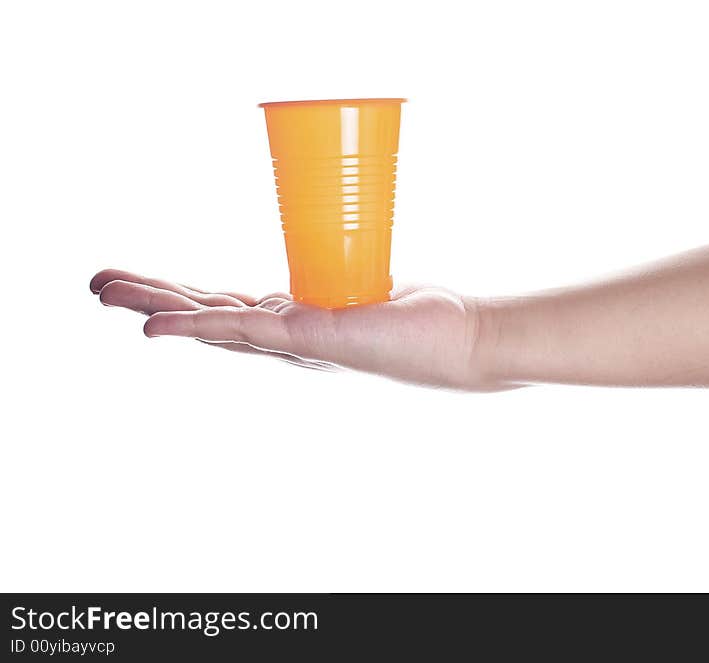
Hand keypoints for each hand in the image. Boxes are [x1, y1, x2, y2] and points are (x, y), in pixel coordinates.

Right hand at [90, 269, 502, 390]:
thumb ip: (333, 282)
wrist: (459, 341)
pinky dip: (195, 326)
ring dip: (156, 306)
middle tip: (100, 285)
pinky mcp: (310, 339)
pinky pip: (243, 329)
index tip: (144, 285)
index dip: (182, 298)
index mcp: (295, 326)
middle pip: (205, 317)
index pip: (225, 310)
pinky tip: (156, 327)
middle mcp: (287, 341)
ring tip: (106, 292)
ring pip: (210, 322)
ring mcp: (294, 344)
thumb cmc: (419, 319)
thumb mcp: (359, 291)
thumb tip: (331, 255)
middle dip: (151, 300)